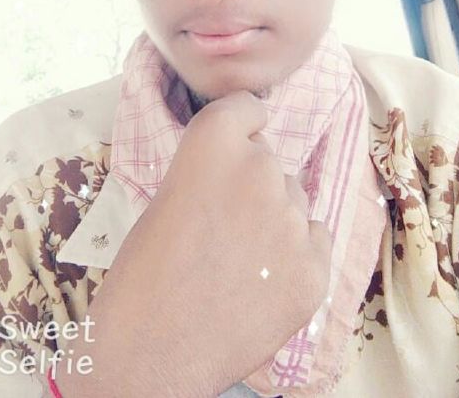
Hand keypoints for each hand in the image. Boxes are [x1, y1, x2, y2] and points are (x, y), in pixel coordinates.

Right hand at [117, 90, 331, 394]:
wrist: (151, 351)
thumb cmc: (143, 272)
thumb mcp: (168, 196)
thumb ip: (212, 171)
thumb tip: (244, 170)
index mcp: (214, 142)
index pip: (249, 107)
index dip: (242, 128)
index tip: (235, 147)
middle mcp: (261, 168)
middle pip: (271, 161)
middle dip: (253, 184)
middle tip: (224, 226)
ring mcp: (292, 218)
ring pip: (293, 201)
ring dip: (275, 220)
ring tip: (239, 262)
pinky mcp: (315, 267)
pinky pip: (313, 240)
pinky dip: (294, 258)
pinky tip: (262, 284)